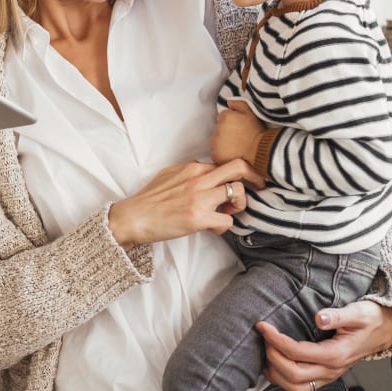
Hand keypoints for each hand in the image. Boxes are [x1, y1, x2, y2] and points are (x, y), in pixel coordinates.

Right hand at [108, 159, 264, 248]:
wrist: (133, 217)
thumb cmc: (149, 199)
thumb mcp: (169, 175)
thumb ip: (189, 173)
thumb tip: (205, 174)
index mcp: (192, 167)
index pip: (225, 163)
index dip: (235, 175)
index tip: (237, 184)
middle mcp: (198, 178)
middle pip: (239, 167)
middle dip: (254, 178)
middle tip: (258, 188)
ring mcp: (199, 198)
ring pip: (238, 193)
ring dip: (239, 206)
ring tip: (226, 214)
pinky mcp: (198, 217)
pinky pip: (228, 221)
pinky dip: (223, 226)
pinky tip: (211, 228)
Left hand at [211, 99, 264, 164]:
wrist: (259, 151)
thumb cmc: (256, 132)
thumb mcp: (251, 113)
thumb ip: (238, 104)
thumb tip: (229, 102)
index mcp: (225, 117)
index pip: (222, 117)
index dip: (230, 123)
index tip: (238, 128)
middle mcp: (217, 128)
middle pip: (218, 129)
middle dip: (225, 132)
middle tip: (238, 138)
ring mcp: (215, 142)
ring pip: (216, 141)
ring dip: (222, 143)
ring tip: (236, 147)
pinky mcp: (215, 154)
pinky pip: (216, 153)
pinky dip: (221, 154)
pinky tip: (232, 154)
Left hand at [257, 300, 391, 390]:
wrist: (383, 331)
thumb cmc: (370, 320)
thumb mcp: (358, 312)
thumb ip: (338, 315)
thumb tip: (320, 318)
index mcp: (336, 354)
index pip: (298, 353)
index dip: (277, 341)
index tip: (263, 326)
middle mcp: (331, 370)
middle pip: (294, 375)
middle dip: (273, 357)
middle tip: (263, 337)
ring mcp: (328, 376)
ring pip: (296, 388)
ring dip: (276, 374)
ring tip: (265, 353)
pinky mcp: (325, 376)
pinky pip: (301, 387)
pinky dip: (283, 380)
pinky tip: (274, 364)